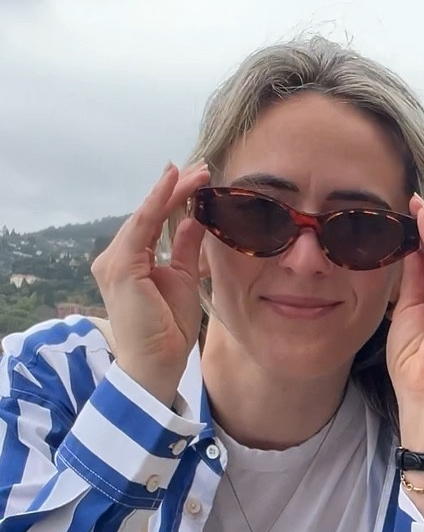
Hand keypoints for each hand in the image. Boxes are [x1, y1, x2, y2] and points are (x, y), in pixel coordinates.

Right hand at [92, 163, 208, 406]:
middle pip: (148, 215)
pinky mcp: (121, 268)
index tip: (196, 177)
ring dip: (172, 191)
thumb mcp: (183, 280)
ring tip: (199, 171)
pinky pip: (142, 227)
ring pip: (146, 216)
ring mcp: (114, 262)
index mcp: (129, 262)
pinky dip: (158, 203)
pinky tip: (174, 182)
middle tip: (203, 166)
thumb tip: (194, 219)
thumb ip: (185, 249)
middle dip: (176, 189)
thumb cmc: (168, 331)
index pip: (153, 223)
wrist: (157, 365)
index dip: (173, 198)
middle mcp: (114, 258)